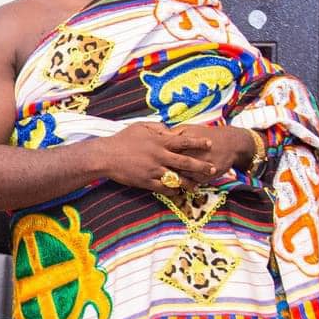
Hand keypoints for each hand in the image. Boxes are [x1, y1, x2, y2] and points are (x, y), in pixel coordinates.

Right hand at [94, 122, 218, 192]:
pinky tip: (178, 192)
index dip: (198, 143)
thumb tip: (170, 129)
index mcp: (159, 141)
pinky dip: (172, 190)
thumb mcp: (140, 126)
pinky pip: (163, 188)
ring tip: (197, 186)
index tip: (209, 144)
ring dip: (189, 182)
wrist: (106, 156)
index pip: (184, 142)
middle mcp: (159, 156)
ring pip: (177, 178)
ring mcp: (153, 170)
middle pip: (185, 162)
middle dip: (201, 166)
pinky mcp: (146, 182)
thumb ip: (157, 127)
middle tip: (212, 169)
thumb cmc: (122, 139)